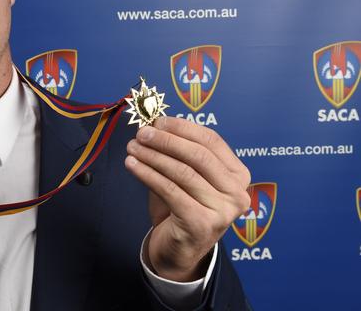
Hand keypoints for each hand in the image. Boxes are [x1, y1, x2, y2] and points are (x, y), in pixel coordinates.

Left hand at [125, 116, 250, 281]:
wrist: (178, 251)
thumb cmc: (180, 208)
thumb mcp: (183, 176)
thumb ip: (176, 152)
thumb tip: (154, 123)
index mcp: (238, 174)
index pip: (211, 141)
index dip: (182, 128)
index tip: (157, 120)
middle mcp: (237, 193)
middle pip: (198, 155)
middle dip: (166, 140)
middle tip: (142, 133)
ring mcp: (222, 211)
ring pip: (182, 172)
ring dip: (152, 156)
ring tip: (132, 147)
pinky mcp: (201, 224)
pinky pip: (170, 190)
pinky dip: (147, 174)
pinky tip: (132, 165)